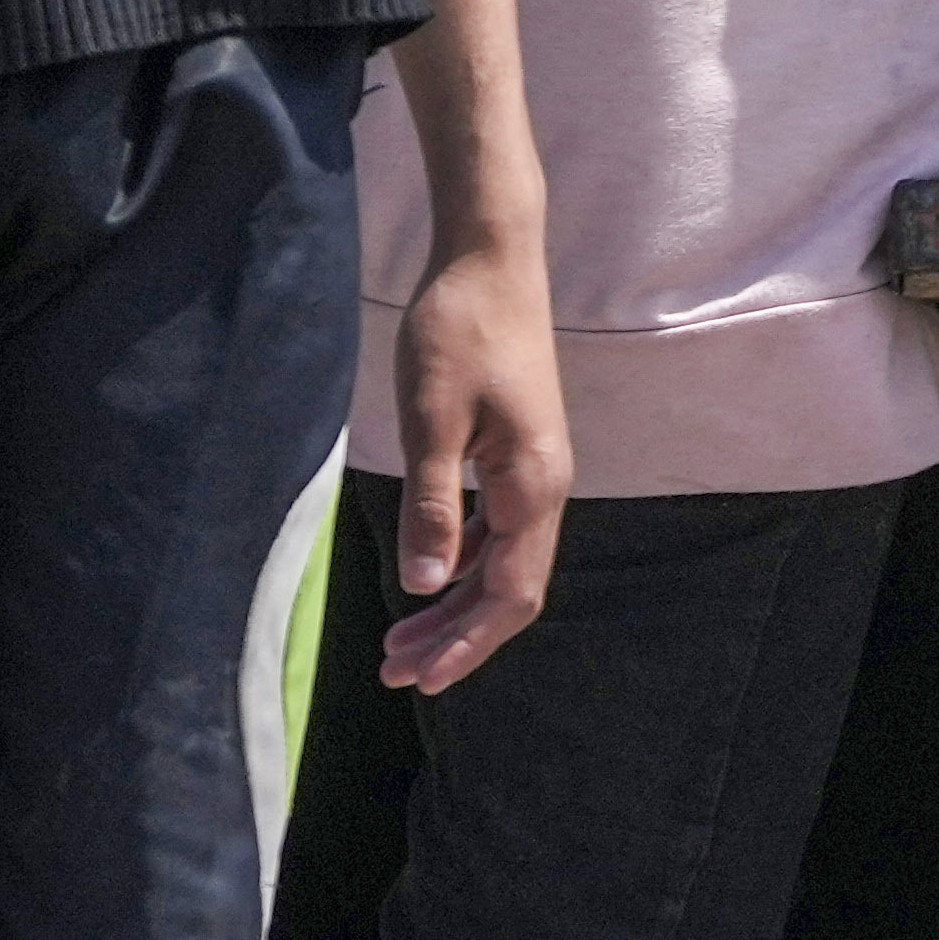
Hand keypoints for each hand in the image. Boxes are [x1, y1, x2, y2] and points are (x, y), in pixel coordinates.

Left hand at [377, 219, 565, 689]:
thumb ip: (432, 504)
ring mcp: (535, 470)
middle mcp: (546, 486)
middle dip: (456, 637)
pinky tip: (429, 575)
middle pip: (511, 588)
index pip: (511, 593)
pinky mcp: (518, 454)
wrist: (491, 261)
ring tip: (399, 641)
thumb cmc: (458, 332)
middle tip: (392, 670)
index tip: (419, 678)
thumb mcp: (430, 419)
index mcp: (533, 484)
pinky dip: (462, 565)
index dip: (467, 643)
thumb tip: (424, 584)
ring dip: (455, 606)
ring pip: (505, 562)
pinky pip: (498, 532)